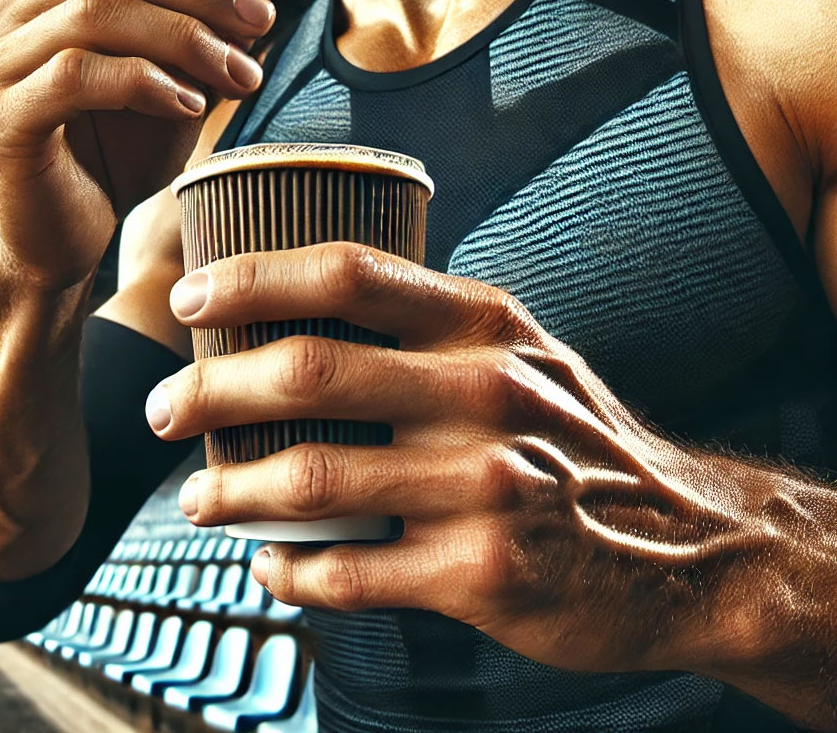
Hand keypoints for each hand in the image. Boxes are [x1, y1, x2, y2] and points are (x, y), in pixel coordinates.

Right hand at [0, 0, 278, 288]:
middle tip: (262, 23)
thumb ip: (218, 19)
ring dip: (184, 37)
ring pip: (95, 10)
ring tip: (240, 75)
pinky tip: (190, 106)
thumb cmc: (124, 151)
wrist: (69, 236)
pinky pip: (76, 75)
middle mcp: (8, 11)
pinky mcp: (0, 117)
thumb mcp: (188, 75)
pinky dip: (144, 82)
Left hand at [147, 242, 768, 675]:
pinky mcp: (484, 573)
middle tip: (162, 411)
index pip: (346, 273)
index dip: (252, 278)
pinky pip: (351, 575)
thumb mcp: (519, 351)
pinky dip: (291, 571)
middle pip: (307, 373)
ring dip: (231, 493)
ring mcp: (485, 485)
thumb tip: (299, 312)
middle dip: (209, 392)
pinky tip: (271, 563)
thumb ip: (425, 325)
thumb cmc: (570, 434)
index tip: (189, 300)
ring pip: (311, 482)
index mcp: (484, 323)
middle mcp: (484, 392)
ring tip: (196, 498)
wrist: (685, 544)